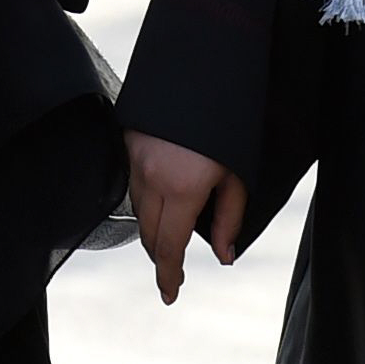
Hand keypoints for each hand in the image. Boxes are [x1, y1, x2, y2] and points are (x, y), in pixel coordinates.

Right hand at [127, 130, 247, 304]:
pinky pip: (131, 182)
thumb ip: (229, 219)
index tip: (170, 294)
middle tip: (174, 270)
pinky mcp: (127, 141)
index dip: (168, 276)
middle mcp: (151, 177)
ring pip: (137, 209)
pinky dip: (144, 199)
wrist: (202, 69)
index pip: (168, 247)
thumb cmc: (228, 121)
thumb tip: (223, 255)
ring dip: (152, 227)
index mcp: (182, 189)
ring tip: (169, 235)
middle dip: (160, 256)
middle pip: (148, 234)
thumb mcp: (237, 175)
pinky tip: (159, 199)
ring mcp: (135, 158)